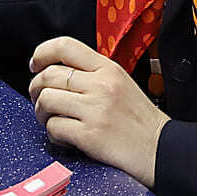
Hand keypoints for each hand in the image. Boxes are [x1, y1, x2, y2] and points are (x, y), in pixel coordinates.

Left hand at [26, 37, 165, 186]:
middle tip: (38, 98)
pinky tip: (64, 137)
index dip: (42, 53)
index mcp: (108, 68)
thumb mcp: (122, 83)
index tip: (35, 64)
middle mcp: (101, 85)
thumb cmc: (140, 120)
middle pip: (49, 75)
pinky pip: (54, 127)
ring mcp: (95, 110)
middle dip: (35, 88)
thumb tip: (57, 73)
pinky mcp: (90, 135)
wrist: (161, 149)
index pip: (65, 46)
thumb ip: (93, 74)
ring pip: (46, 100)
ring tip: (49, 119)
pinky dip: (53, 133)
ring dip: (40, 112)